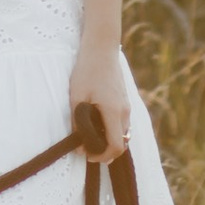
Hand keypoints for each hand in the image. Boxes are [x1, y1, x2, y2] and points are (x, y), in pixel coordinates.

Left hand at [70, 43, 132, 162]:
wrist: (101, 48)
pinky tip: (96, 124)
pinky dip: (112, 130)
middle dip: (105, 150)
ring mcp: (127, 106)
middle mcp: (125, 111)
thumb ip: (79, 123)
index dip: (103, 156)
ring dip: (109, 140)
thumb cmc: (87, 71)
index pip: (116, 146)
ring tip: (89, 136)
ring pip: (123, 133)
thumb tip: (79, 144)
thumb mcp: (77, 97)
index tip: (88, 155)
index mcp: (114, 112)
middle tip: (86, 148)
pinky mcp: (125, 100)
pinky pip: (122, 123)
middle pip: (122, 143)